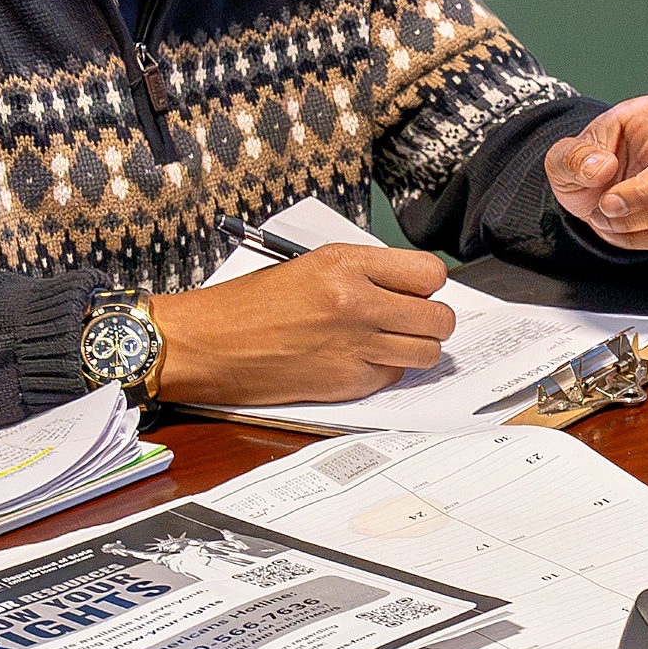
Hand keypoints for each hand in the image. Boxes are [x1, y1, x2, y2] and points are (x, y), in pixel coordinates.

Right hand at [143, 240, 457, 405]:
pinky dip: (382, 370)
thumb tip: (408, 288)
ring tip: (385, 341)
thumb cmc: (248, 304)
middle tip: (408, 320)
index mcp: (346, 265)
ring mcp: (355, 347)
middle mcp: (357, 304)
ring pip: (426, 353)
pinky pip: (392, 376)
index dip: (427, 285)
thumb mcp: (308, 266)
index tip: (415, 290)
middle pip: (440, 319)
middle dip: (429, 320)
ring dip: (413, 349)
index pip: (429, 274)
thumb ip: (362, 273)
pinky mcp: (348, 383)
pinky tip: (354, 360)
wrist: (207, 344)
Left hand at [548, 52, 647, 253]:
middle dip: (641, 193)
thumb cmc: (585, 170)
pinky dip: (641, 238)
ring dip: (632, 220)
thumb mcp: (561, 159)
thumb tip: (601, 168)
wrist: (594, 204)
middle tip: (607, 202)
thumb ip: (574, 159)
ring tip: (613, 210)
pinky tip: (630, 223)